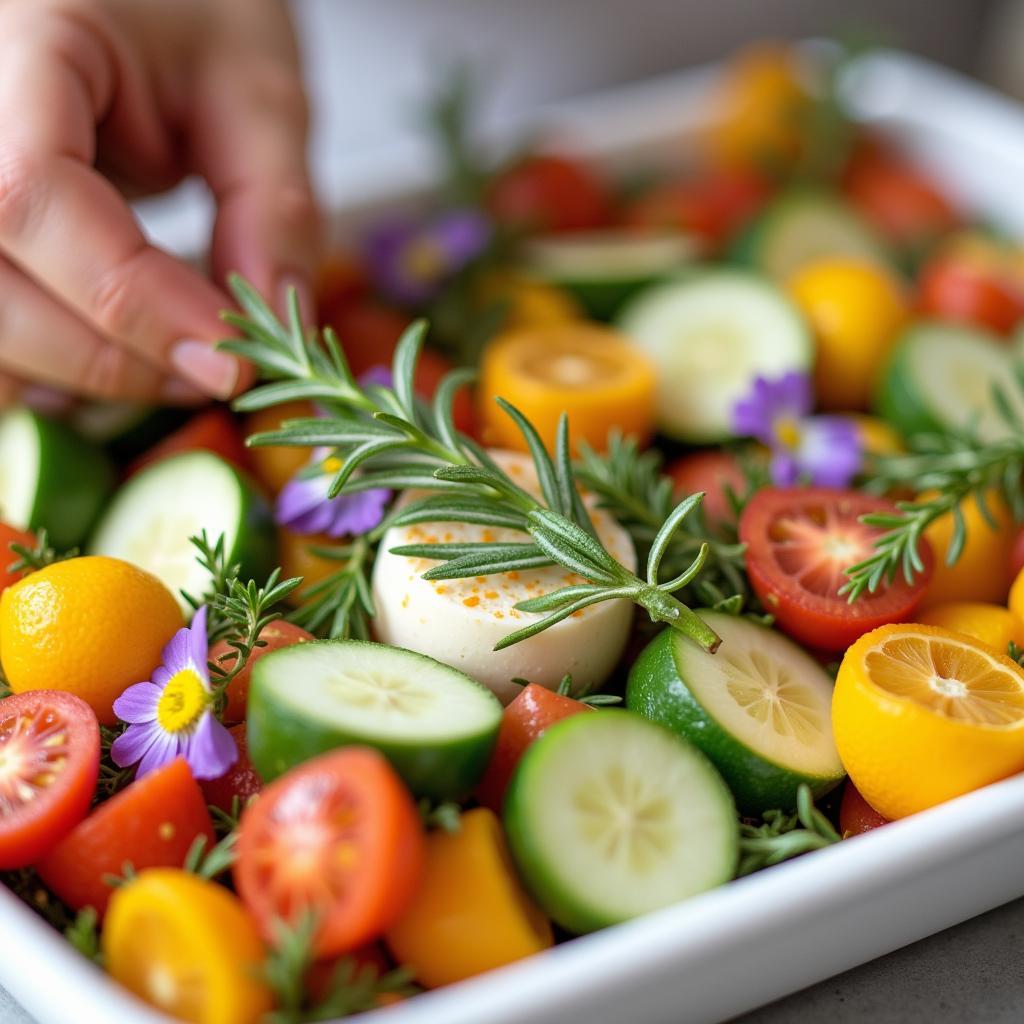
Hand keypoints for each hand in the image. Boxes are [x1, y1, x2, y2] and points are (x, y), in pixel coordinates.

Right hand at [0, 0, 319, 406]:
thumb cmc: (197, 7)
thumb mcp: (260, 91)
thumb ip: (273, 209)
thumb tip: (280, 332)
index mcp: (19, 38)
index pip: (32, 196)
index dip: (133, 303)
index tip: (230, 362)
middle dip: (115, 358)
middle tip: (219, 374)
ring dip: (76, 373)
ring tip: (176, 365)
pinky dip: (47, 362)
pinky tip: (120, 355)